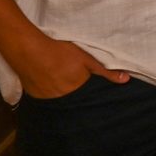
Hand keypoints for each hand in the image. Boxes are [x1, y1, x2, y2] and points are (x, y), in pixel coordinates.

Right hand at [11, 32, 128, 98]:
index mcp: (79, 91)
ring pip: (62, 104)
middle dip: (80, 100)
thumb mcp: (86, 59)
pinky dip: (52, 97)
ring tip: (64, 90)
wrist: (29, 51)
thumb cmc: (60, 52)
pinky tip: (51, 89)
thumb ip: (105, 72)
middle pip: (76, 103)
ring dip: (66, 99)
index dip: (93, 99)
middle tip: (80, 93)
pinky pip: (48, 101)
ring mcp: (49, 101)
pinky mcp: (36, 98)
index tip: (97, 100)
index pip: (90, 100)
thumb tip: (125, 80)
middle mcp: (65, 99)